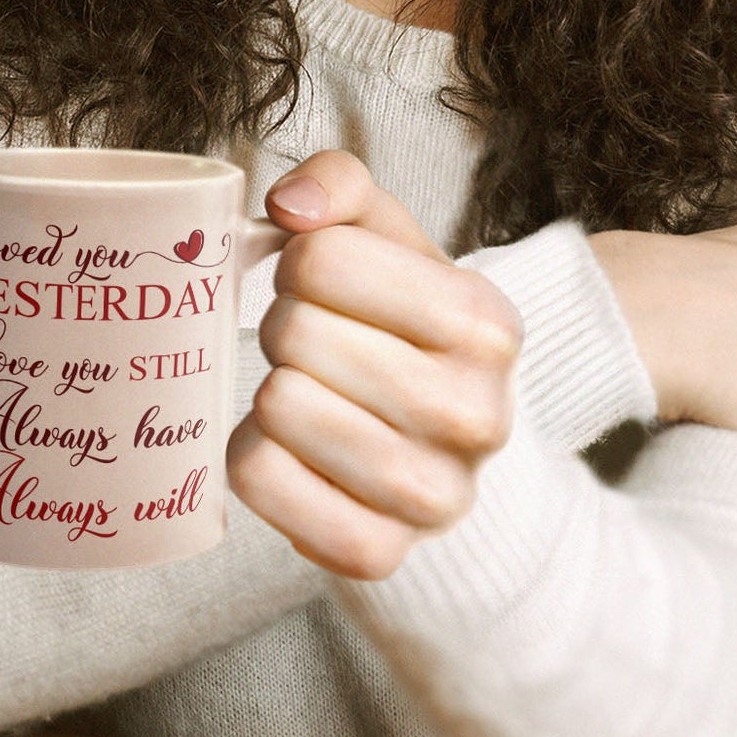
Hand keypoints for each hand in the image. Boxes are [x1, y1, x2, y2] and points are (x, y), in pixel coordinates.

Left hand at [226, 151, 520, 579]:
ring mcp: (434, 497)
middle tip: (312, 345)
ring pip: (276, 408)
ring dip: (268, 391)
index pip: (319, 259)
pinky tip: (289, 449)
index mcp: (485, 322)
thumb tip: (289, 206)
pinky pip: (258, 480)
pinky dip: (250, 456)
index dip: (299, 263)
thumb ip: (339, 183)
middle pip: (292, 335)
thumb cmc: (395, 320)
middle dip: (283, 328)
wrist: (437, 440)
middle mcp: (477, 415)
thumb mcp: (384, 236)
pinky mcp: (378, 553)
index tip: (322, 285)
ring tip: (306, 392)